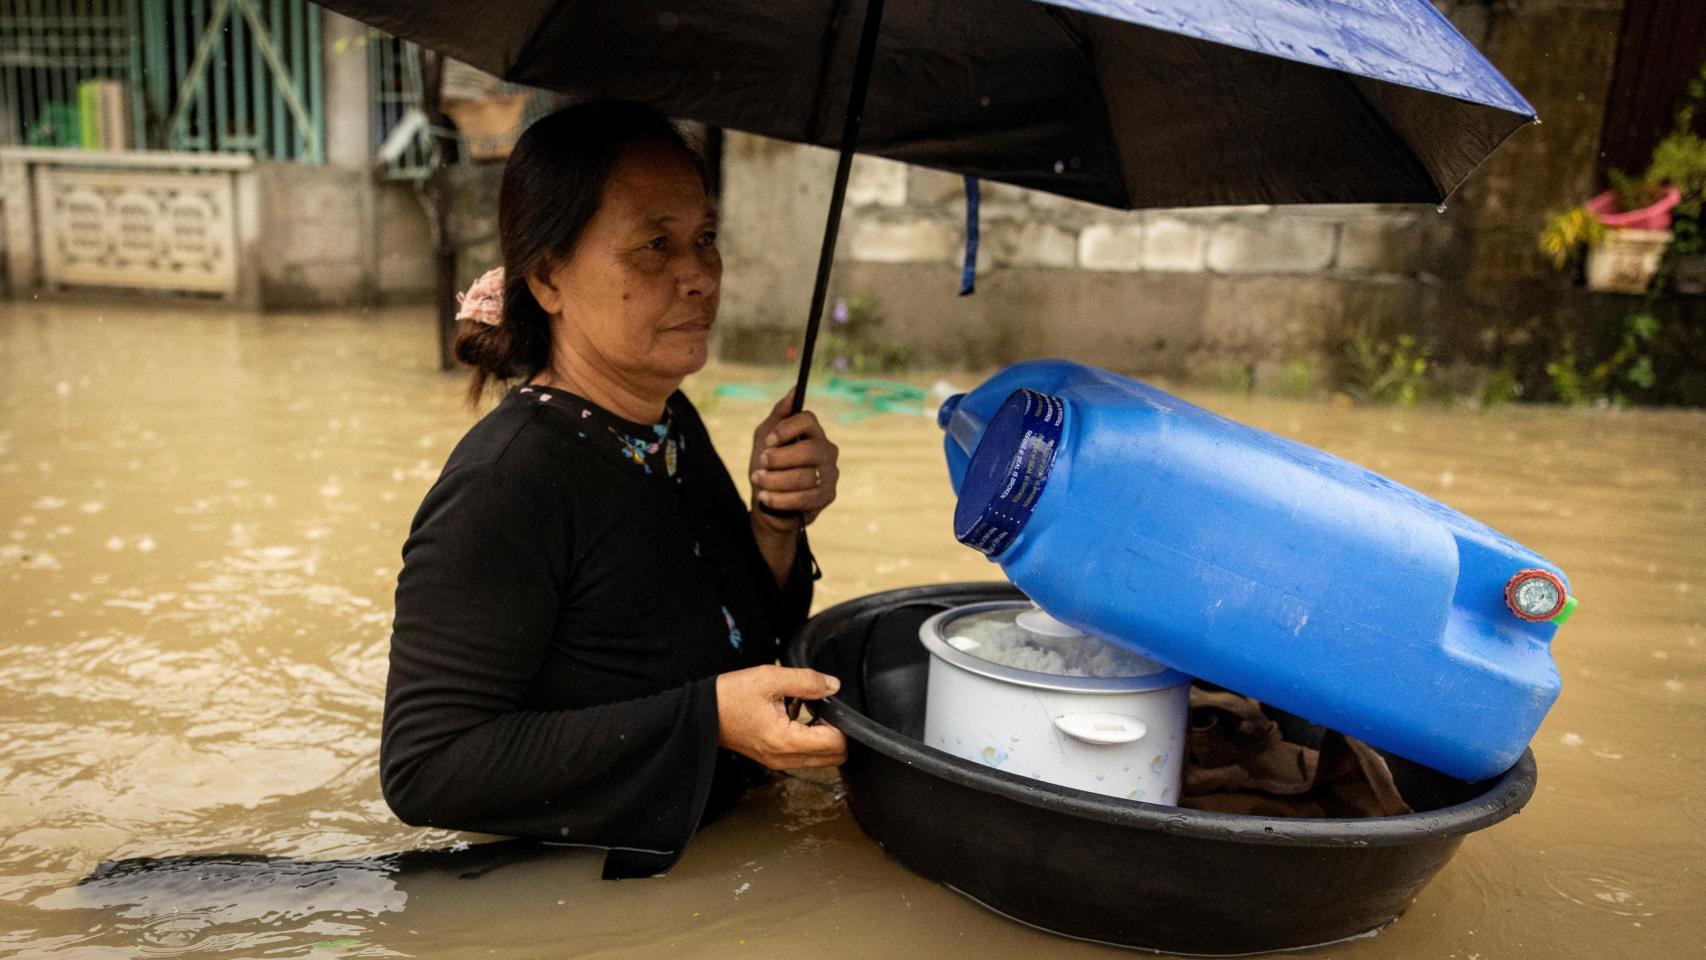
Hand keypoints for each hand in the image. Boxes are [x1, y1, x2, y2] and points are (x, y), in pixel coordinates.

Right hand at [714, 665, 846, 769]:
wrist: (703, 713)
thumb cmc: (730, 697)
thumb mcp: (770, 678)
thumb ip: (806, 681)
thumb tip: (833, 685)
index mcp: (785, 741)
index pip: (835, 744)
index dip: (842, 723)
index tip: (831, 706)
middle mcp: (784, 759)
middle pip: (834, 758)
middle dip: (837, 734)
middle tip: (824, 709)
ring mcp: (778, 762)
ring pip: (821, 759)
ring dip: (823, 738)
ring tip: (809, 711)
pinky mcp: (773, 759)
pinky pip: (803, 756)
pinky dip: (809, 740)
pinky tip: (796, 716)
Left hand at [748, 388, 839, 530]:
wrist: (769, 501)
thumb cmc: (769, 467)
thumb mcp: (766, 438)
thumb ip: (779, 415)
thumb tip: (794, 390)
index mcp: (813, 433)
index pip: (808, 420)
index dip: (786, 429)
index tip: (769, 442)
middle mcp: (827, 451)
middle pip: (808, 450)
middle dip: (779, 459)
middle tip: (762, 464)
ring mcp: (830, 475)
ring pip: (804, 477)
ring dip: (774, 480)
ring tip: (758, 481)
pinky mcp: (827, 497)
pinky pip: (804, 499)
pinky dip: (779, 499)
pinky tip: (764, 498)